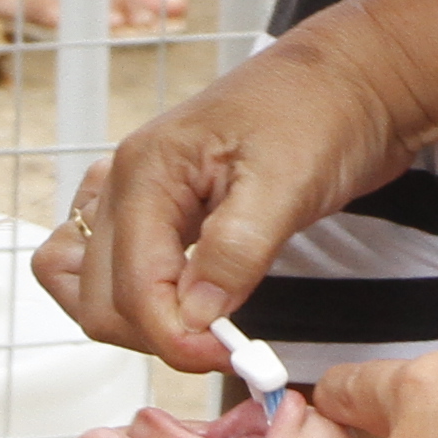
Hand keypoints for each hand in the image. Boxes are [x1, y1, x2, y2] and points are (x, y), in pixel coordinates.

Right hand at [41, 15, 437, 372]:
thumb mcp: (288, 182)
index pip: (131, 287)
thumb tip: (194, 316)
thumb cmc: (322, 111)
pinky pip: (108, 265)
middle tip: (224, 350)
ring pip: (86, 286)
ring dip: (133, 324)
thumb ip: (236, 251)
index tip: (231, 358)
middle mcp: (126, 181)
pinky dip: (131, 297)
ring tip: (199, 333)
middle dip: (157, 336)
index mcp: (147, 170)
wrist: (351, 80)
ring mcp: (137, 195)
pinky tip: (182, 300)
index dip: (176, 337)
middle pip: (99, 297)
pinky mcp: (158, 210)